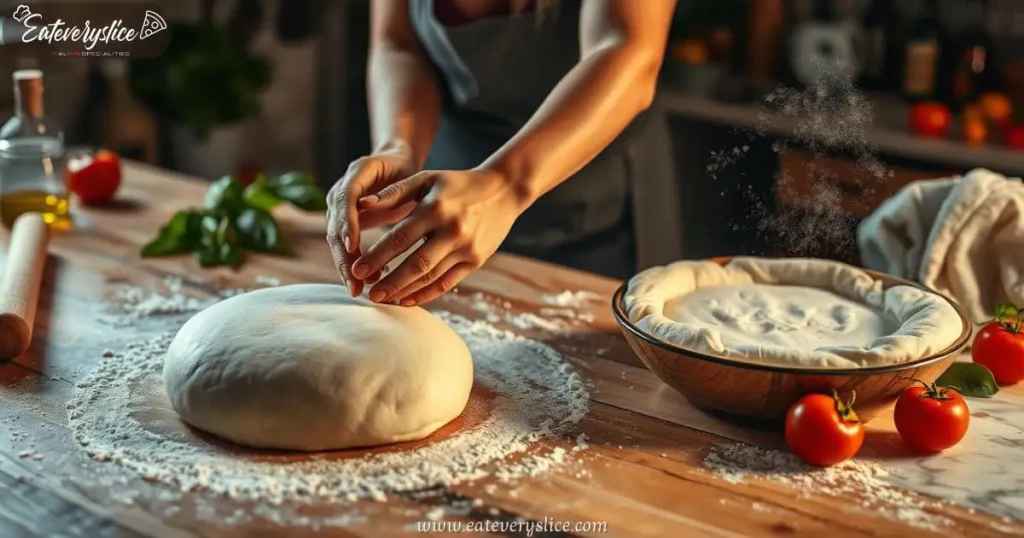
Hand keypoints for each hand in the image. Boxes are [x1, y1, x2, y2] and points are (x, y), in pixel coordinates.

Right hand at [326, 150, 418, 295]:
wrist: (397, 165)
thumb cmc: (404, 170)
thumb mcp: (405, 175)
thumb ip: (388, 190)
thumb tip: (366, 205)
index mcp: (356, 174)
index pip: (345, 199)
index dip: (347, 222)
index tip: (352, 245)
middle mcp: (340, 192)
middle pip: (335, 226)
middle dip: (344, 256)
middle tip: (354, 281)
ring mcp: (338, 209)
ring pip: (336, 241)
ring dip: (346, 266)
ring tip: (358, 288)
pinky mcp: (344, 224)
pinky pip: (345, 247)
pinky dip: (353, 265)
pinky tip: (366, 283)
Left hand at [350, 168, 527, 305]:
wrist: (504, 191)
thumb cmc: (457, 184)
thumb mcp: (427, 178)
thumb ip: (394, 192)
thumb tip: (362, 204)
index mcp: (436, 208)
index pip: (400, 238)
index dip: (377, 256)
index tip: (357, 270)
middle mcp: (452, 230)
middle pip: (415, 263)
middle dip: (389, 281)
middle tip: (368, 294)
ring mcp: (467, 248)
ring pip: (430, 277)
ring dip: (404, 291)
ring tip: (382, 298)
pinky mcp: (476, 261)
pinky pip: (447, 283)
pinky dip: (425, 294)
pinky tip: (406, 300)